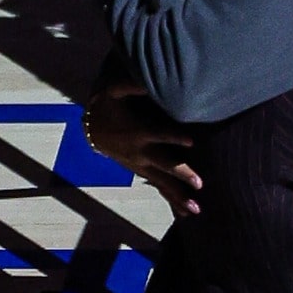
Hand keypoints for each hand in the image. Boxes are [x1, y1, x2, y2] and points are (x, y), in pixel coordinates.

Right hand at [82, 78, 203, 216]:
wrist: (93, 130)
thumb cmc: (108, 106)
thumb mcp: (115, 91)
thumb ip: (131, 84)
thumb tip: (148, 78)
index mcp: (139, 132)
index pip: (159, 135)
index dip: (173, 137)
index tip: (191, 140)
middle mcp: (141, 153)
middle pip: (164, 165)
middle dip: (181, 174)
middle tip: (199, 183)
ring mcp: (142, 166)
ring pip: (163, 183)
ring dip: (180, 196)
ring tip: (197, 210)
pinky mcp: (143, 172)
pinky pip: (160, 188)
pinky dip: (173, 201)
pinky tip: (187, 214)